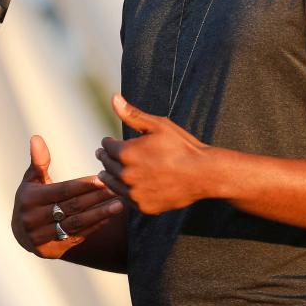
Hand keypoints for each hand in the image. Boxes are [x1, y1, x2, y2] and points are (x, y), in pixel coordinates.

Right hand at [11, 135, 122, 257]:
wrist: (23, 233)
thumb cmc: (32, 197)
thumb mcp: (32, 180)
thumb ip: (39, 161)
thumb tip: (36, 137)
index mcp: (29, 199)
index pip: (62, 191)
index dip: (83, 185)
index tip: (102, 177)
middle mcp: (33, 220)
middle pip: (72, 207)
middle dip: (97, 197)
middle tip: (117, 188)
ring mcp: (42, 237)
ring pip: (77, 224)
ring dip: (101, 214)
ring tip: (120, 204)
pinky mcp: (52, 250)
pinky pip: (78, 236)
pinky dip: (95, 226)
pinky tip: (110, 216)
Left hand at [96, 94, 211, 214]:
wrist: (203, 174)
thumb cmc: (182, 146)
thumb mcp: (158, 125)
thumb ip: (132, 114)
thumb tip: (114, 98)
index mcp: (126, 153)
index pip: (106, 147)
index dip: (108, 142)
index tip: (108, 141)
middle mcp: (126, 175)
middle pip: (107, 165)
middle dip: (105, 158)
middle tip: (102, 155)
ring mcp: (134, 193)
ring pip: (112, 184)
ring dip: (109, 176)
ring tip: (107, 172)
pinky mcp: (143, 207)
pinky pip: (125, 199)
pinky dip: (123, 191)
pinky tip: (126, 186)